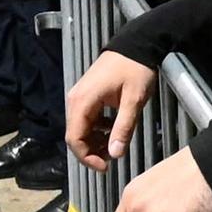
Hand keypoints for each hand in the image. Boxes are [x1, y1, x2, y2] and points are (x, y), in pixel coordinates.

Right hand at [67, 51, 156, 166]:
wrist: (137, 44)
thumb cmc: (135, 69)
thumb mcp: (133, 101)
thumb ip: (123, 129)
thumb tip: (114, 154)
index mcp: (82, 102)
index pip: (74, 139)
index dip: (87, 157)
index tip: (105, 167)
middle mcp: (75, 100)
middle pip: (75, 135)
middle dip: (92, 150)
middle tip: (113, 157)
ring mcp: (80, 96)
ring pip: (81, 128)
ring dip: (95, 140)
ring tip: (115, 144)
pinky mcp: (87, 95)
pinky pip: (87, 118)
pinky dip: (98, 129)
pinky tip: (114, 129)